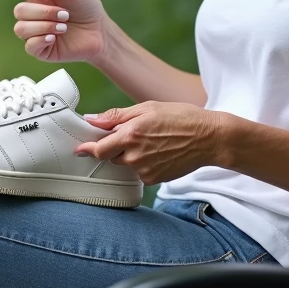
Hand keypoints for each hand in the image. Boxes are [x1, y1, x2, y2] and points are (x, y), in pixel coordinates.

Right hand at [0, 0, 107, 63]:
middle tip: (64, 15)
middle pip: (19, 11)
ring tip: (63, 27)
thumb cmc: (87, 7)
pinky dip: (40, 39)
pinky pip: (29, 45)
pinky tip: (54, 38)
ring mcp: (35, 32)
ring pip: (20, 28)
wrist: (100, 32)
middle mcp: (33, 13)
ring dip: (44, 26)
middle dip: (42, 12)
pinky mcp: (40, 49)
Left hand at [73, 102, 228, 184]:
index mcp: (131, 135)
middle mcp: (135, 155)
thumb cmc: (180, 118)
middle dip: (115, 147)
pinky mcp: (154, 179)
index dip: (87, 149)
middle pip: (111, 156)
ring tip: (152, 141)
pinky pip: (139, 172)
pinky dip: (143, 163)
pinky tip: (159, 153)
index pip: (99, 148)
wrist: (209, 138)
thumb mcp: (147, 108)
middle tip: (132, 134)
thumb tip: (92, 119)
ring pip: (125, 164)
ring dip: (129, 155)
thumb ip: (116, 116)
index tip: (79, 150)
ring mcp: (145, 170)